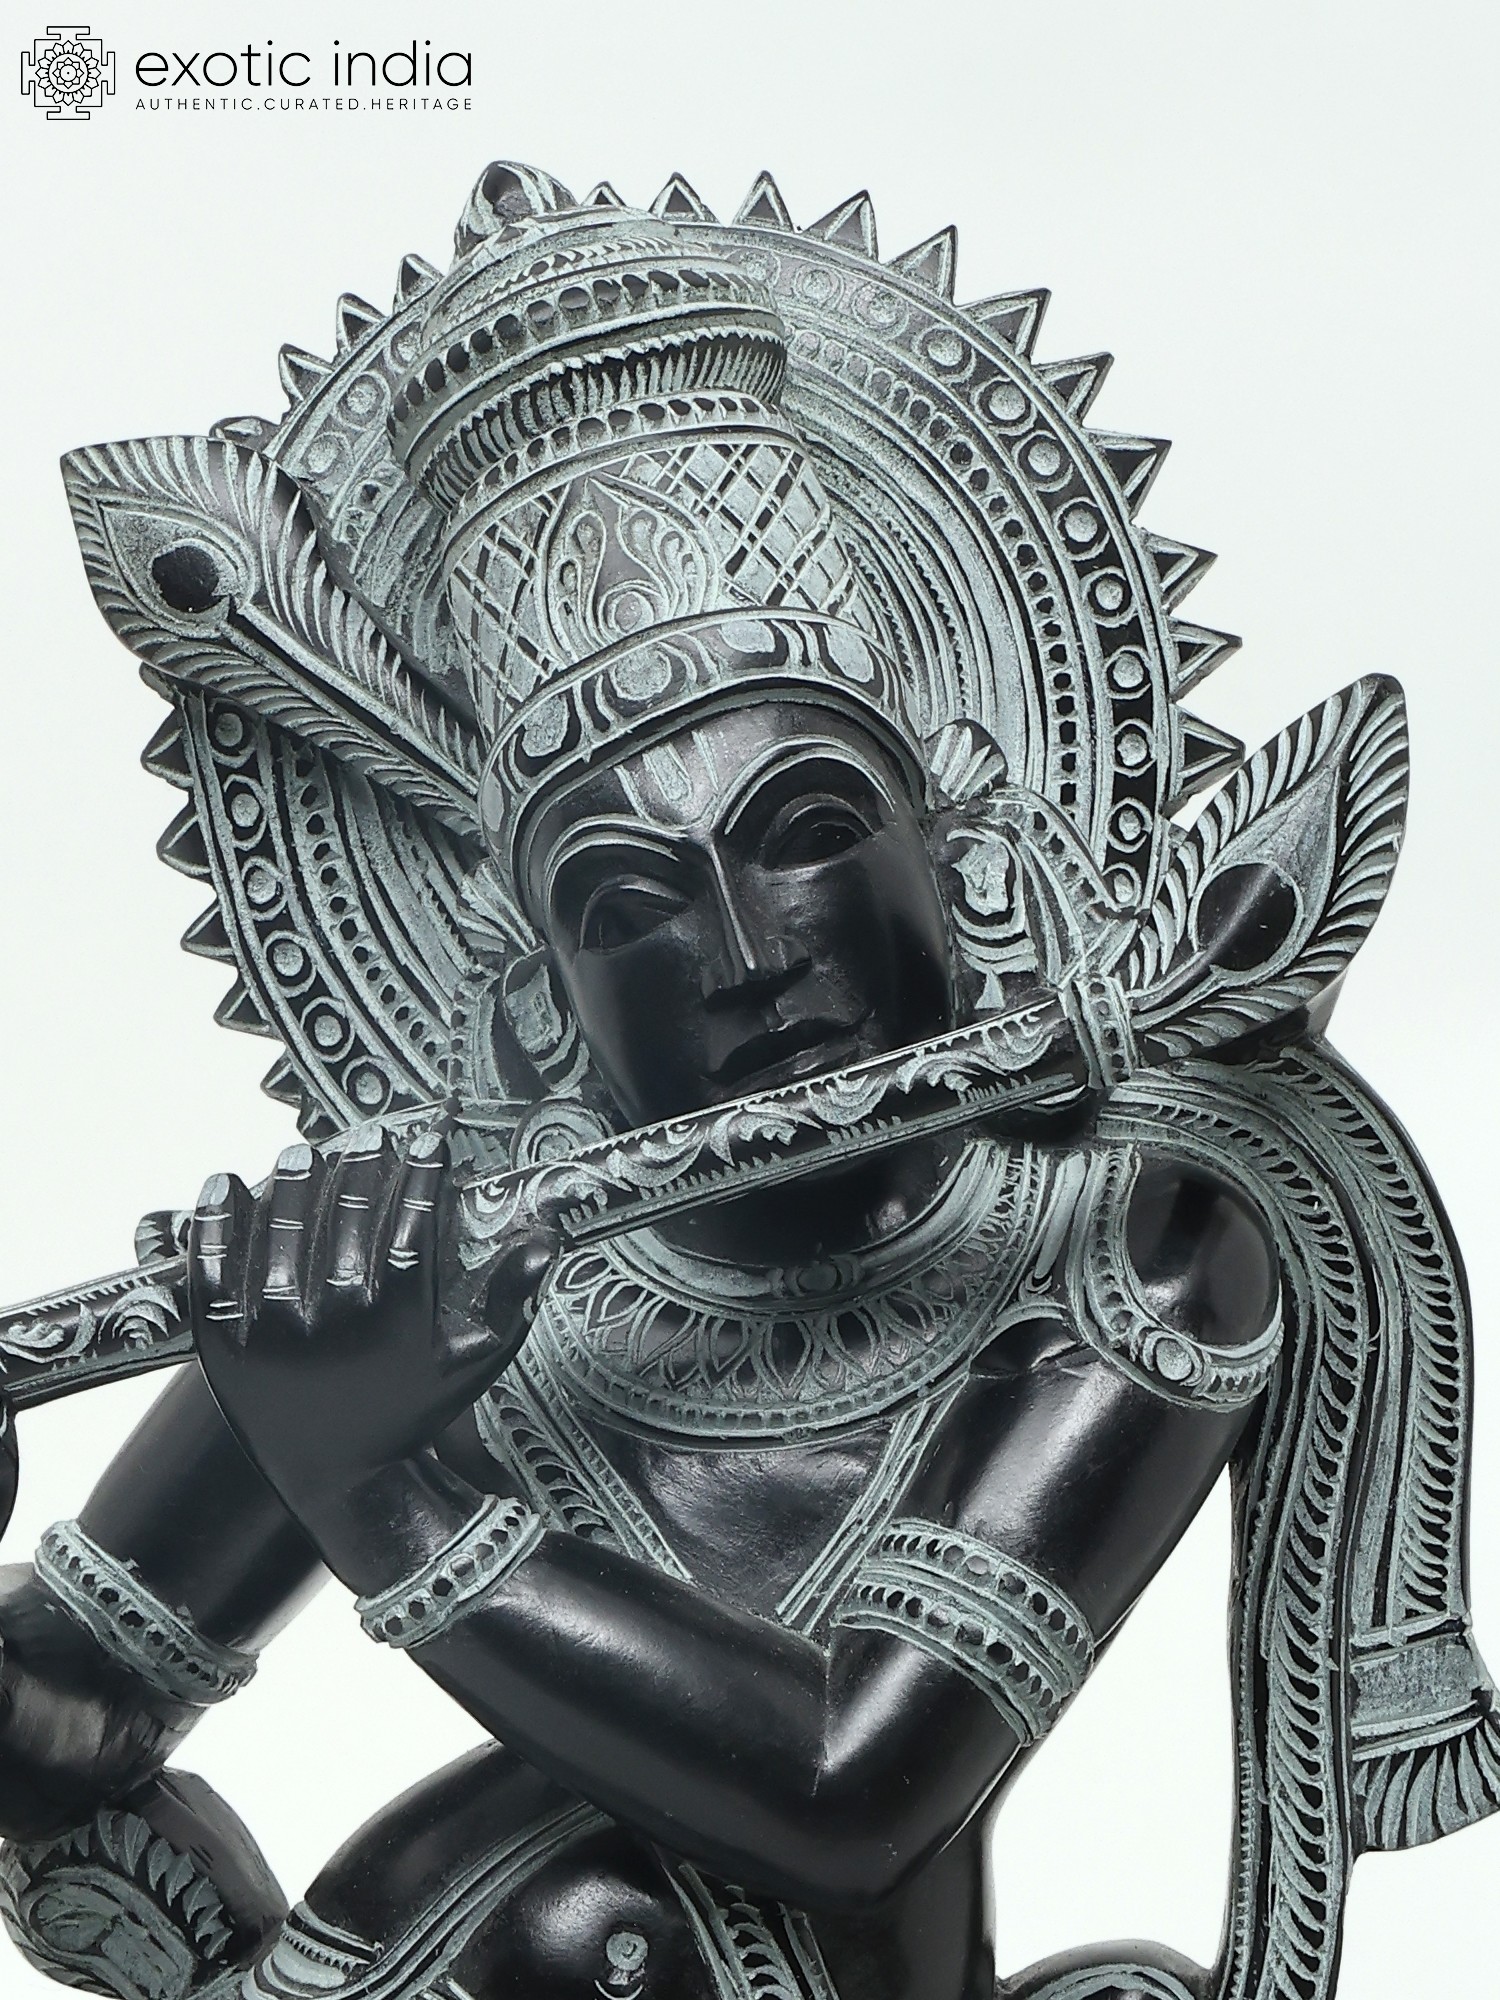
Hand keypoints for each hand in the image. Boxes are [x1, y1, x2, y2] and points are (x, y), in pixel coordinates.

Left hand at [189, 1127, 557, 1527]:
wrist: (340, 1479)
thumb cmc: (411, 1410)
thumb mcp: (474, 1363)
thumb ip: (511, 1298)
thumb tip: (545, 1237)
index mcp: (396, 1318)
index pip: (412, 1220)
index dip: (422, 1172)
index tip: (429, 1139)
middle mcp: (333, 1319)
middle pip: (348, 1215)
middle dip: (362, 1166)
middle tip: (369, 1137)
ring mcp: (271, 1329)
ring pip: (281, 1230)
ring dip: (292, 1181)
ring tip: (301, 1152)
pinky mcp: (222, 1342)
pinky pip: (212, 1268)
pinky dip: (214, 1222)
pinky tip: (224, 1183)